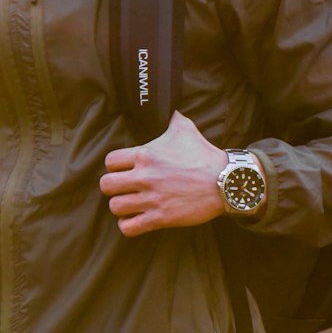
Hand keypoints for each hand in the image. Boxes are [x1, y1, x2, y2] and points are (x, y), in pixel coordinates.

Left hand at [100, 110, 228, 236]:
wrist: (225, 181)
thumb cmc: (204, 155)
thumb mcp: (185, 128)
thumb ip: (170, 117)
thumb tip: (167, 104)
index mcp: (146, 155)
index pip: (110, 161)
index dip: (114, 167)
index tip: (124, 170)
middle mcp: (145, 177)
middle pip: (106, 185)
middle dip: (113, 187)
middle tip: (124, 188)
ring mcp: (152, 199)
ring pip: (115, 207)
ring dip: (120, 207)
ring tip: (130, 205)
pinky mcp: (160, 218)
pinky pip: (129, 228)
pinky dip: (128, 225)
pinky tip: (136, 219)